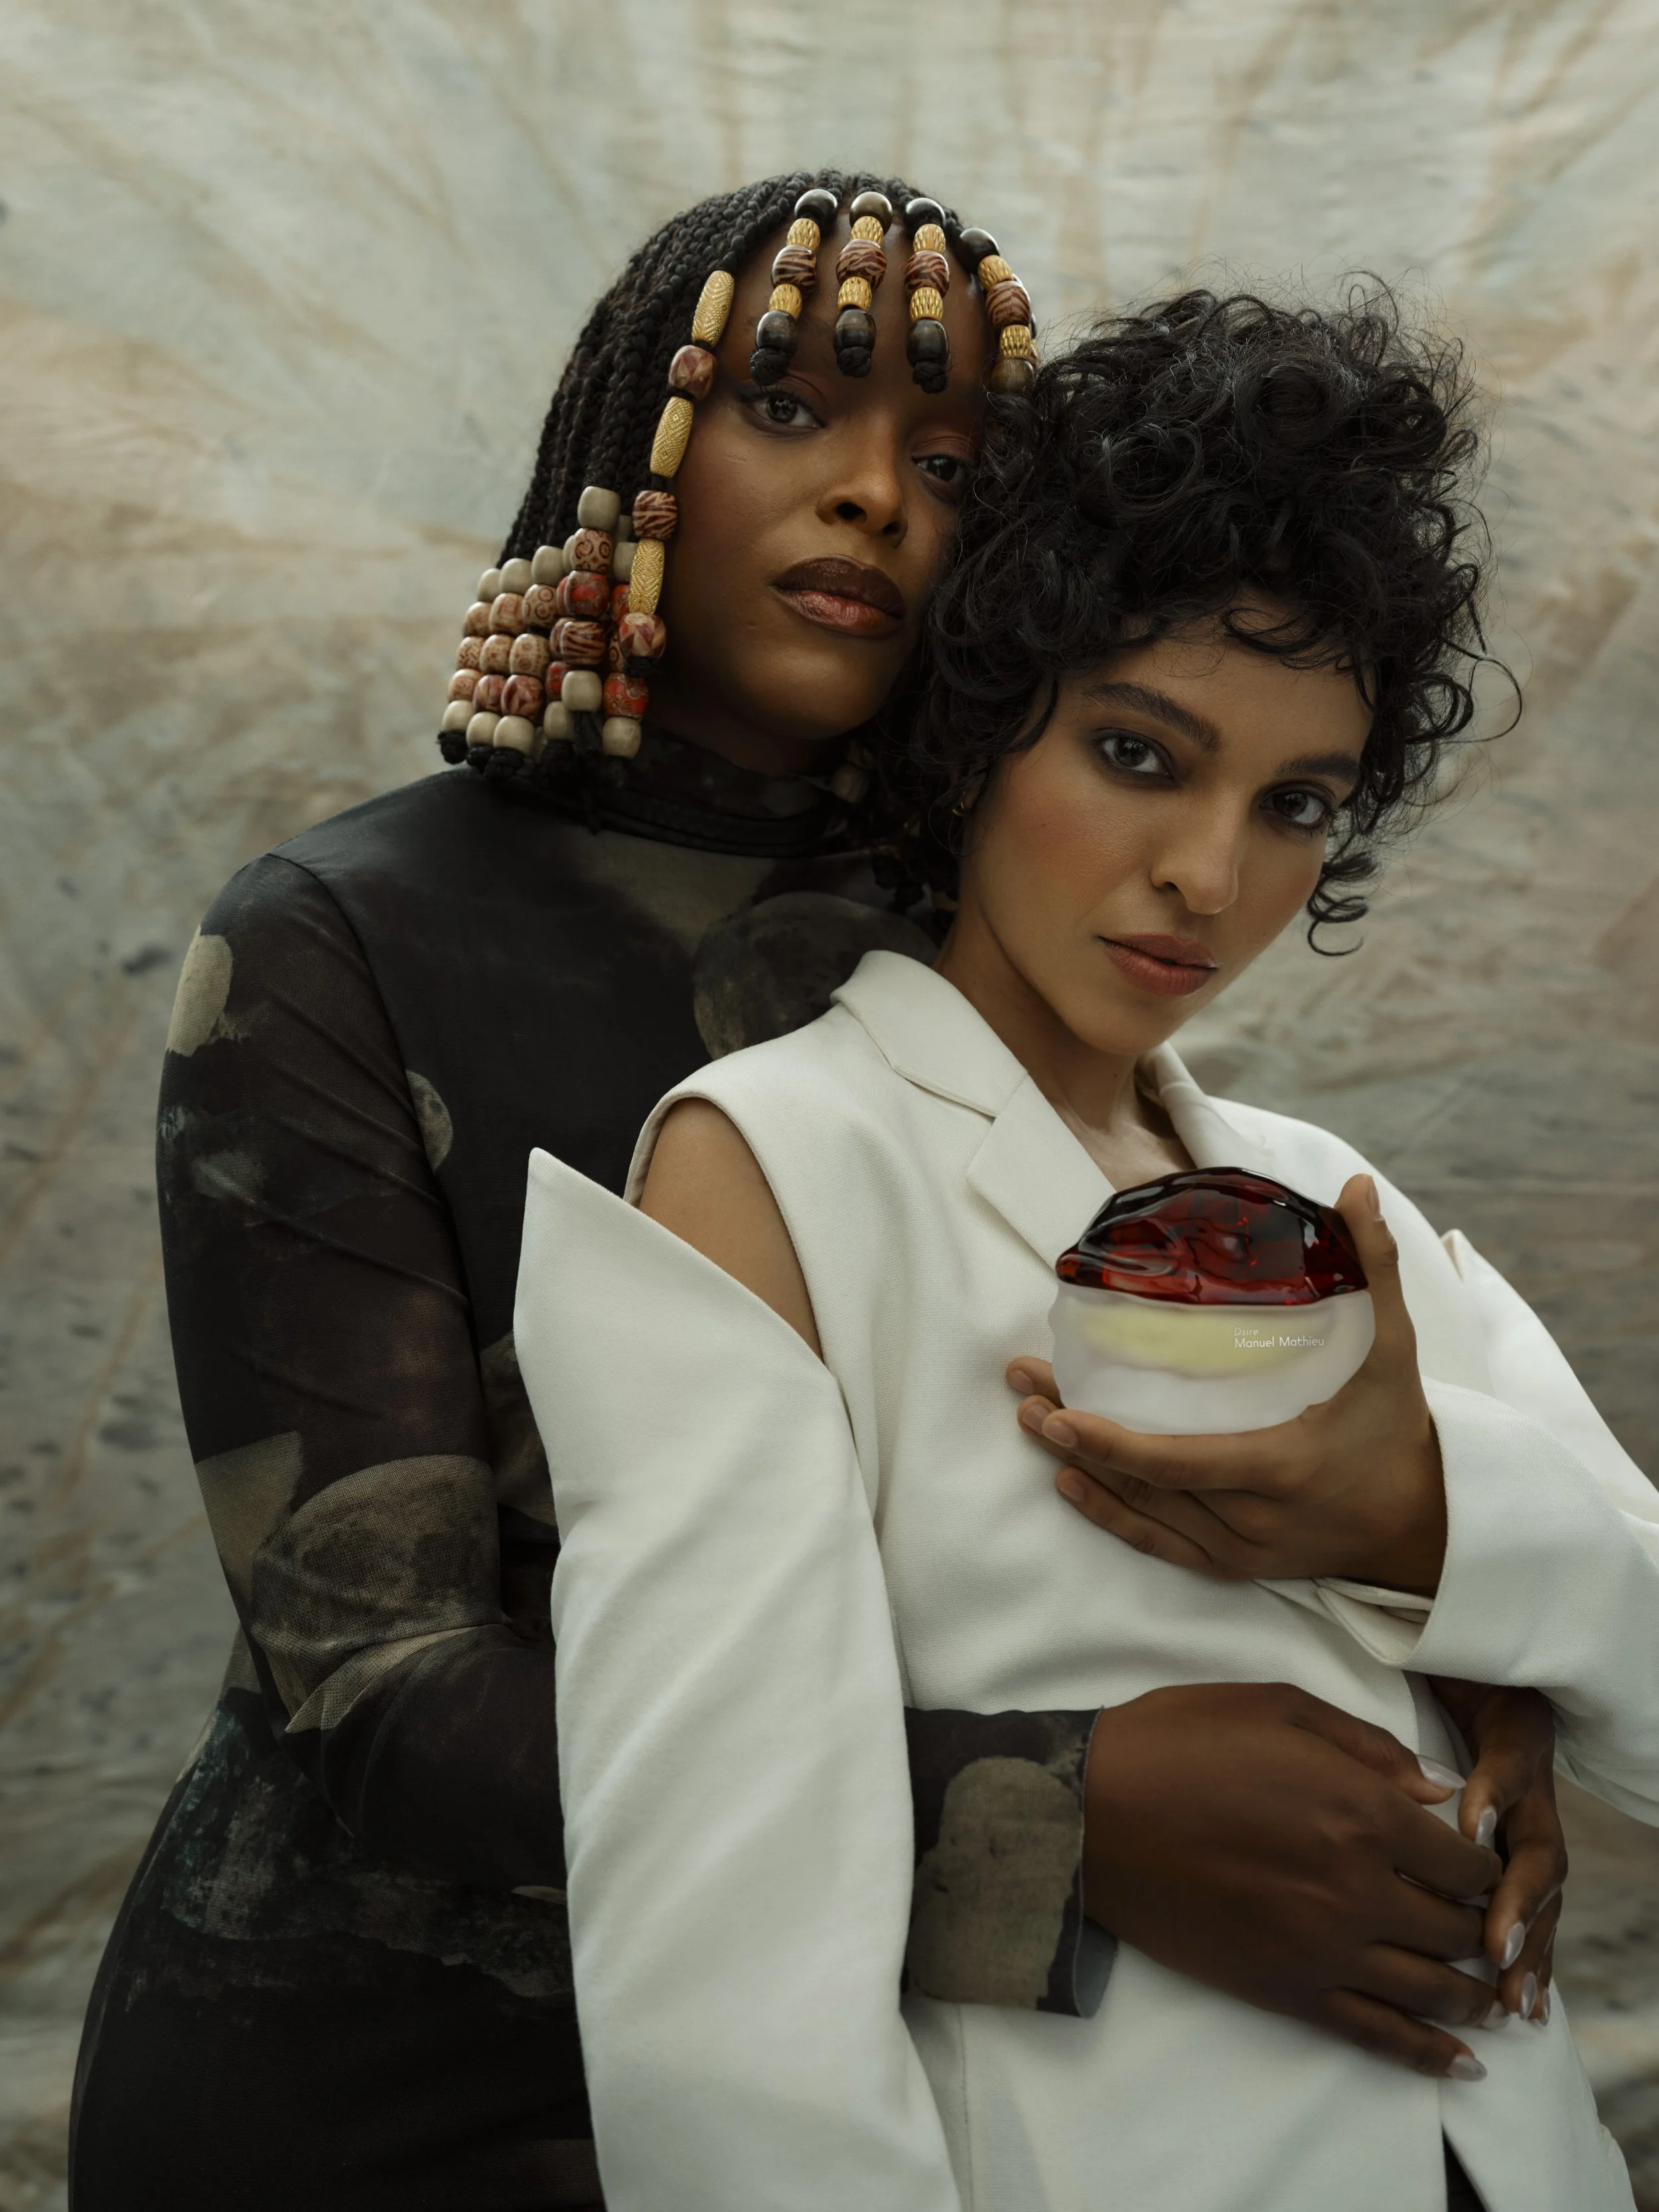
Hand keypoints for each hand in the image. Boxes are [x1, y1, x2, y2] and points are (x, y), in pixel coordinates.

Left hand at [1011, 1174, 1445, 1591]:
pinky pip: (1161, 1545)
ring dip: (1081, 1468)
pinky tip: (1069, 1482)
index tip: (1058, 1411)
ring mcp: (1240, 1549)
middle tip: (1020, 1387)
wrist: (1425, 1528)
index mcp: (1281, 1468)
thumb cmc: (1402, 1434)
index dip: (1112, 1444)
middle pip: (1145, 1481)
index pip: (1178, 1464)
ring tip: (1029, 1420)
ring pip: (1145, 1514)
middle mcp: (1252, 1520)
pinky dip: (1112, 1517)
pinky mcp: (1236, 1565)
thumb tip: (1357, 1188)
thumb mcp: (1396, 1352)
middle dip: (1073, 1435)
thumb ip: (1375, 1269)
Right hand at [1082, 1682, 1505, 2076]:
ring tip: (1493, 1998)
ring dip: (1474, 1994)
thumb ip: (1367, 1745)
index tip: (1482, 1862)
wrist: (1091, 1811)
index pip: (1464, 1858)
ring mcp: (1323, 1947)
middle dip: (1484, 1926)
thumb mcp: (1275, 1706)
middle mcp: (1357, 1887)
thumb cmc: (1179, 1742)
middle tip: (1489, 1925)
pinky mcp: (1285, 1991)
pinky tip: (1464, 2066)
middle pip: (1457, 1926)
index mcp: (1362, 1810)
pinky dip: (1429, 2055)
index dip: (1485, 1862)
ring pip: (1431, 1987)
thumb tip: (1438, 1788)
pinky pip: (1376, 2033)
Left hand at [1434, 1679, 1563, 2019]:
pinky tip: (1527, 2003)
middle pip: (1538, 1851)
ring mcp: (1535, 1829)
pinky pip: (1539, 1915)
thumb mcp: (1445, 1667)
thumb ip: (1436, 1691)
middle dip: (1519, 1903)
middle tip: (1495, 1947)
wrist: (1491, 1677)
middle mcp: (1531, 1792)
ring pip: (1546, 1895)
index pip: (1509, 1766)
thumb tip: (1430, 1767)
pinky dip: (1535, 1958)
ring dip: (1531, 1946)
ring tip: (1511, 1997)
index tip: (1468, 1828)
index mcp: (1515, 1738)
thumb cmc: (1452, 1673)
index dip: (1492, 1796)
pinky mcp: (1526, 1860)